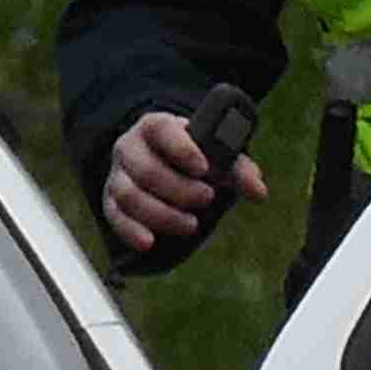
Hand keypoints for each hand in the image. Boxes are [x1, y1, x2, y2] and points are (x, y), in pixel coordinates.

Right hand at [99, 107, 265, 258]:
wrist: (166, 165)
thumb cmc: (194, 158)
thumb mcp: (218, 157)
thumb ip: (239, 170)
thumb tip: (259, 192)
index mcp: (156, 126)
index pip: (162, 130)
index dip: (181, 149)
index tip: (204, 167)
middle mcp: (130, 147)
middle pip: (145, 169)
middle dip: (178, 189)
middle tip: (207, 198)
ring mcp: (118, 175)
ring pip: (129, 195)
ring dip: (161, 214)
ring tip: (191, 225)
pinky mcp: (111, 201)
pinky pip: (114, 217)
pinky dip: (130, 231)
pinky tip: (150, 243)